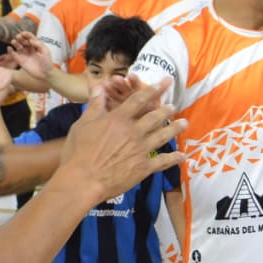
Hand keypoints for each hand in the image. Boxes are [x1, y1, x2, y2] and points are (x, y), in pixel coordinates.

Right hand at [6, 33, 54, 80]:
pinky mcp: (21, 61)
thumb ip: (39, 44)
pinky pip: (14, 55)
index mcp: (36, 45)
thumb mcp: (45, 51)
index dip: (26, 34)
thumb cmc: (47, 62)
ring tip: (13, 41)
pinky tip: (9, 48)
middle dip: (20, 38)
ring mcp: (25, 55)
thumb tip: (30, 40)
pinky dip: (11, 51)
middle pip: (23, 41)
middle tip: (18, 37)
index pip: (30, 38)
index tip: (23, 33)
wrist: (45, 74)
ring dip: (15, 43)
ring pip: (18, 46)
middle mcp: (30, 49)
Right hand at [61, 80, 187, 201]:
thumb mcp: (83, 124)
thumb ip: (94, 104)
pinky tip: (182, 156)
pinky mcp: (143, 168)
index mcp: (119, 119)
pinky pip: (162, 162)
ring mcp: (141, 150)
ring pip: (162, 136)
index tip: (165, 82)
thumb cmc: (78, 151)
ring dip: (174, 129)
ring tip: (184, 123)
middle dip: (166, 110)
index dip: (153, 89)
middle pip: (155, 117)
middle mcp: (134, 132)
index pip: (139, 100)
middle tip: (174, 105)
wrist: (84, 180)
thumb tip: (98, 85)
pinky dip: (173, 158)